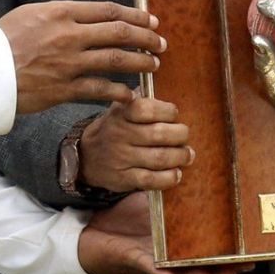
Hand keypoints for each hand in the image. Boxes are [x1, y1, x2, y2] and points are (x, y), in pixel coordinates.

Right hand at [0, 1, 164, 114]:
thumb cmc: (3, 40)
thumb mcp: (31, 14)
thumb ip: (62, 14)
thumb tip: (89, 16)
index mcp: (62, 12)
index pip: (109, 11)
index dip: (136, 15)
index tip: (151, 20)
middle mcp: (69, 35)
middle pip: (120, 33)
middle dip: (146, 37)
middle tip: (161, 42)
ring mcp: (69, 63)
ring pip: (116, 61)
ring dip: (140, 62)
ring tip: (153, 65)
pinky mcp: (64, 89)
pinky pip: (100, 90)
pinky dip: (119, 92)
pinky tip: (130, 94)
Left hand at [76, 193, 254, 273]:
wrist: (96, 230)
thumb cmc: (129, 217)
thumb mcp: (156, 201)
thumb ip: (174, 192)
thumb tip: (189, 166)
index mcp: (181, 238)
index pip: (211, 245)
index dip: (231, 250)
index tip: (253, 250)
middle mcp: (173, 252)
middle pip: (205, 263)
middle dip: (224, 266)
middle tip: (246, 266)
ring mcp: (157, 259)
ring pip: (183, 271)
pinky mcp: (137, 261)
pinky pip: (150, 268)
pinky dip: (161, 272)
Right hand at [80, 98, 194, 192]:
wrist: (87, 157)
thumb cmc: (114, 129)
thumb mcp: (120, 109)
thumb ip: (141, 100)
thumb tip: (164, 93)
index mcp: (120, 114)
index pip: (146, 109)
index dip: (166, 110)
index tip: (174, 114)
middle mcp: (119, 135)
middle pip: (158, 134)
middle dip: (179, 135)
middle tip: (184, 135)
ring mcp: (121, 158)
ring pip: (158, 158)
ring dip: (179, 156)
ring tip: (187, 155)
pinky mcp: (123, 179)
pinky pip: (150, 180)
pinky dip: (169, 178)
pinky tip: (176, 174)